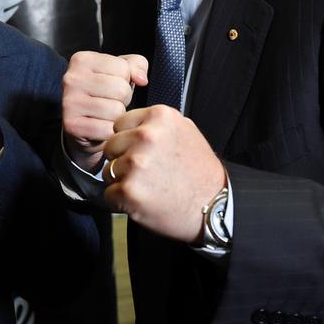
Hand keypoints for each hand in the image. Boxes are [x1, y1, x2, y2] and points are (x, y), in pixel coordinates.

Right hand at [61, 52, 148, 172]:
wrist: (80, 123)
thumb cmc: (102, 94)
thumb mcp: (119, 71)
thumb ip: (136, 65)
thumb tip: (141, 79)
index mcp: (82, 60)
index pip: (124, 68)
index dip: (125, 80)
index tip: (111, 86)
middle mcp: (72, 79)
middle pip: (121, 89)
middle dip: (123, 99)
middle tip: (110, 102)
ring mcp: (69, 102)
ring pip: (116, 110)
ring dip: (117, 117)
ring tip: (105, 115)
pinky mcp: (72, 125)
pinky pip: (107, 129)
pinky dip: (109, 132)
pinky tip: (100, 127)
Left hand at [102, 105, 224, 242]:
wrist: (215, 207)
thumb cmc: (200, 172)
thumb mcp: (185, 131)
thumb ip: (157, 124)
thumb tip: (131, 123)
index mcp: (158, 117)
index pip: (119, 124)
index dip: (128, 140)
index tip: (143, 152)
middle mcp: (146, 136)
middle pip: (110, 146)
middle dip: (122, 160)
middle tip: (146, 173)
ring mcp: (136, 164)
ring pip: (108, 171)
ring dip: (122, 181)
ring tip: (148, 187)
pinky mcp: (129, 190)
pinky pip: (109, 194)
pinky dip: (121, 201)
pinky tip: (143, 201)